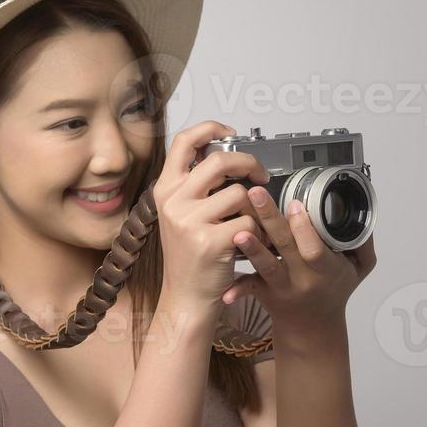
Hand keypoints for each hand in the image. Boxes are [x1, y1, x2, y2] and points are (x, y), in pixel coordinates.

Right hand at [151, 121, 272, 311]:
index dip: (210, 128)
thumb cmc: (189, 257)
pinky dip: (259, 232)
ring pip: (240, 193)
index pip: (184, 141)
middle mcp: (174, 201)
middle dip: (249, 164)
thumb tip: (226, 157)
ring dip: (255, 209)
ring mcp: (190, 221)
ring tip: (251, 224)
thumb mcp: (181, 214)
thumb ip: (196, 186)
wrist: (185, 298)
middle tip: (259, 175)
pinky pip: (249, 222)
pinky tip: (252, 243)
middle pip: (220, 160)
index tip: (230, 133)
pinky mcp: (210, 241)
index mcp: (166, 189)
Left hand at [221, 188, 377, 331]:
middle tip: (256, 194)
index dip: (305, 228)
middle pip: (285, 247)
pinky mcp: (264, 292)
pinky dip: (238, 289)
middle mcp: (303, 278)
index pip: (316, 249)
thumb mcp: (359, 270)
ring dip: (251, 248)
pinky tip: (227, 289)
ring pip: (265, 266)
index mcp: (326, 270)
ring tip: (238, 230)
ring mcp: (281, 287)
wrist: (314, 328)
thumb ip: (363, 243)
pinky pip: (250, 289)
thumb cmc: (335, 292)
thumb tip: (363, 215)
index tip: (295, 204)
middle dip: (270, 219)